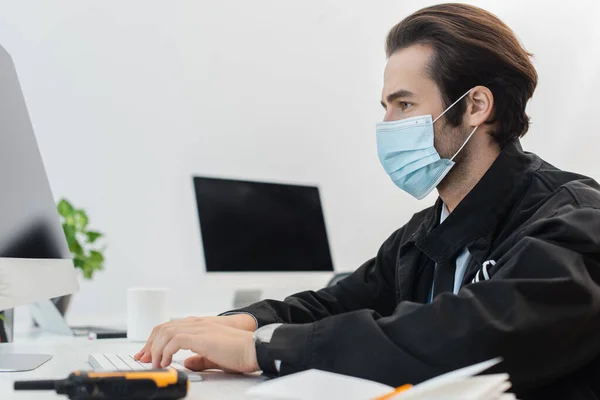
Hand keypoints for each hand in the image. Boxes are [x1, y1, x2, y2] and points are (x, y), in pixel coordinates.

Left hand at [134, 314, 255, 361]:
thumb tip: (187, 363)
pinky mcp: (202, 336)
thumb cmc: (240, 353)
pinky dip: (165, 351)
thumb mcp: (214, 357)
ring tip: (154, 363)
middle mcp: (198, 323)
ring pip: (166, 331)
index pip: (170, 327)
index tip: (147, 354)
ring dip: (155, 348)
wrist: (254, 349)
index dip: (155, 341)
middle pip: (163, 327)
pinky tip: (164, 361)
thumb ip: (200, 358)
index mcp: (200, 326)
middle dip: (149, 344)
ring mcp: (200, 328)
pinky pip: (175, 340)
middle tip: (143, 359)